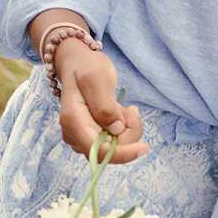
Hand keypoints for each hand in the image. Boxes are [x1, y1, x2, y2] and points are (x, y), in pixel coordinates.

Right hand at [55, 41, 148, 164]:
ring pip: (115, 147)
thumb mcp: (97, 79)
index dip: (123, 154)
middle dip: (128, 132)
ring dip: (128, 129)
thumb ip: (106, 105)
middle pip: (110, 150)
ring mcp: (82, 137)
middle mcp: (74, 134)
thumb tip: (116, 129)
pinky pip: (115, 141)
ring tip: (124, 107)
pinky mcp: (91, 136)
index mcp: (73, 121)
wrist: (78, 63)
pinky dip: (124, 129)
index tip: (144, 147)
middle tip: (131, 108)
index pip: (98, 151)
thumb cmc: (87, 68)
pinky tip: (121, 112)